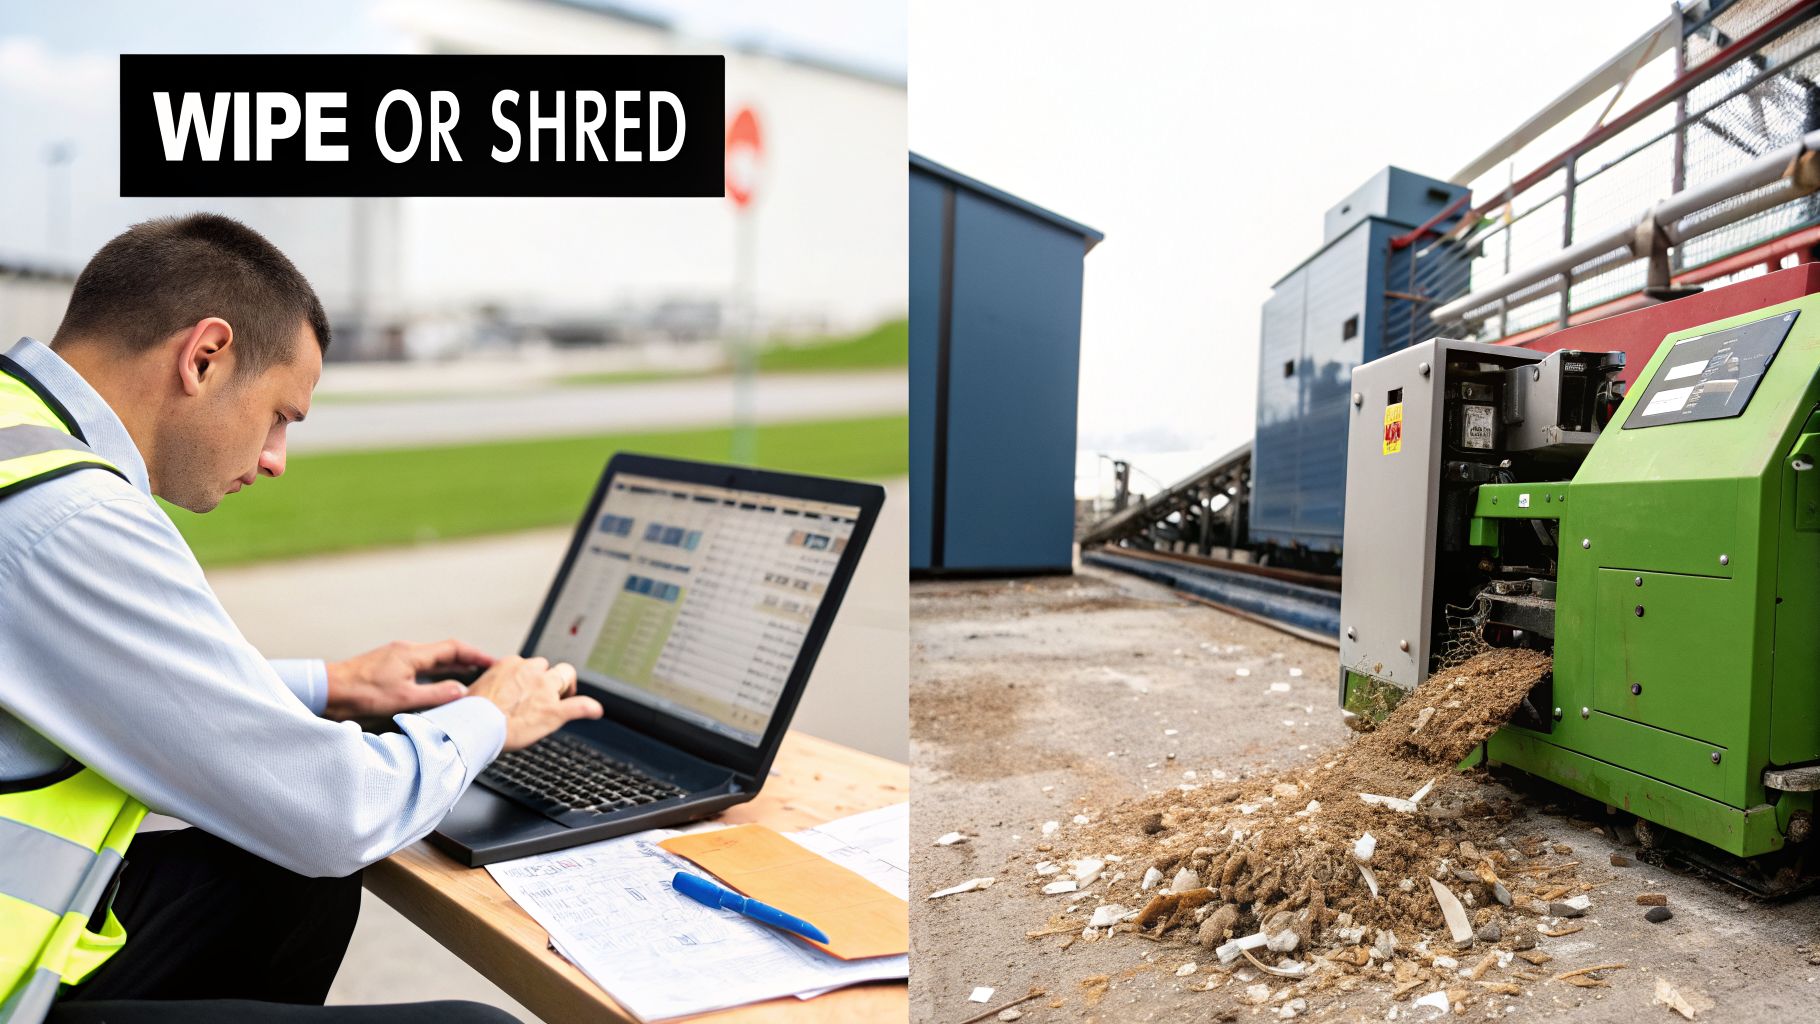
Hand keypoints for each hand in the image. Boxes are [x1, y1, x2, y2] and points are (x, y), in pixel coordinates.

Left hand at [324, 639, 494, 720]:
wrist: (327, 691)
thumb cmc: (361, 693)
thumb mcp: (404, 698)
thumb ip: (435, 694)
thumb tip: (461, 690)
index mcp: (413, 653)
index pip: (454, 648)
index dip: (477, 655)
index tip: (495, 662)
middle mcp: (406, 651)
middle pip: (446, 652)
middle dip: (468, 661)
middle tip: (488, 671)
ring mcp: (396, 658)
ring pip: (432, 660)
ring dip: (452, 668)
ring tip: (469, 679)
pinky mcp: (388, 667)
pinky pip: (420, 667)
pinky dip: (436, 674)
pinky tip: (438, 686)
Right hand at [469, 656, 602, 750]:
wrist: (474, 727)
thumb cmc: (469, 713)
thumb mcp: (473, 690)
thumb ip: (488, 686)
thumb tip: (481, 693)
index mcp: (510, 665)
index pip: (527, 664)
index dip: (529, 678)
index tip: (525, 689)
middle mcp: (530, 672)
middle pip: (548, 667)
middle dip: (548, 679)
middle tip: (545, 695)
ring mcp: (544, 690)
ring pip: (565, 676)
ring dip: (564, 687)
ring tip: (563, 699)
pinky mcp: (553, 711)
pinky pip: (580, 706)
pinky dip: (589, 708)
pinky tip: (595, 711)